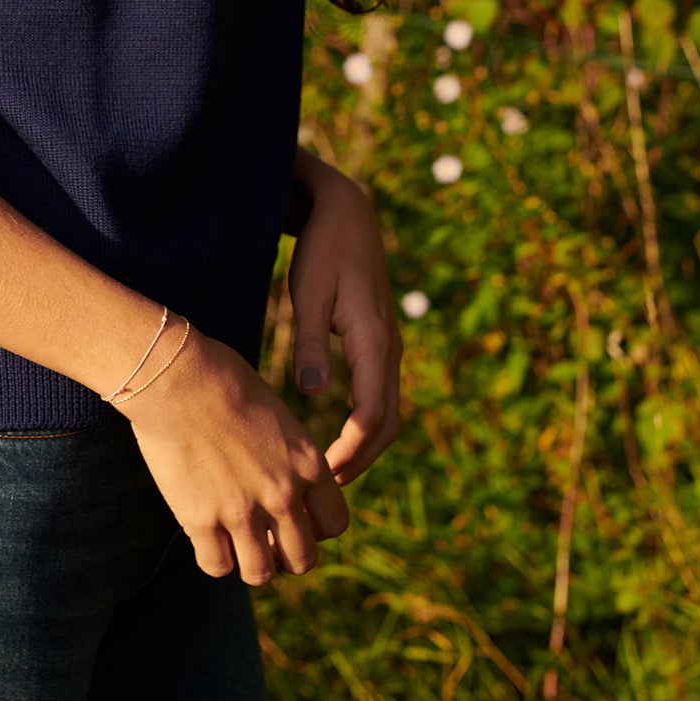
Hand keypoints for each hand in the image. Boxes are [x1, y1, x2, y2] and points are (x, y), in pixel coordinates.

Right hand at [114, 327, 348, 585]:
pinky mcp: (201, 520)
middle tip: (265, 539)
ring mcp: (241, 511)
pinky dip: (214, 559)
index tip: (296, 519)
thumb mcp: (275, 415)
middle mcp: (282, 494)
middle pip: (303, 559)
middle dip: (286, 555)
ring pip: (261, 574)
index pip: (335, 523)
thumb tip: (284, 482)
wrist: (177, 377)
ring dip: (251, 563)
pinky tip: (207, 538)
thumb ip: (287, 456)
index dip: (316, 528)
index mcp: (307, 463)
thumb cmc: (223, 380)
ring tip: (236, 545)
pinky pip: (217, 567)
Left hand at [288, 154, 402, 483]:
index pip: (371, 412)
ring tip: (330, 472)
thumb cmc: (323, 251)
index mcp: (374, 340)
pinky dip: (367, 424)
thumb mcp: (309, 293)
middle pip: (387, 421)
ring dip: (366, 445)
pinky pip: (381, 395)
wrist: (347, 214)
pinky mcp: (380, 343)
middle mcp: (390, 348)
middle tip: (326, 487)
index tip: (324, 475)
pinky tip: (339, 436)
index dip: (352, 450)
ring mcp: (389, 346)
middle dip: (362, 458)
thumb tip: (309, 391)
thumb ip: (311, 343)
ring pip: (387, 410)